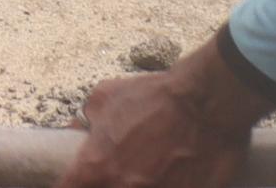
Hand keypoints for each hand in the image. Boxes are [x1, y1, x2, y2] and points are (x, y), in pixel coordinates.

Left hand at [59, 42, 267, 187]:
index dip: (69, 184)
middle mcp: (122, 187)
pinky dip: (167, 184)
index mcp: (98, 166)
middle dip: (106, 182)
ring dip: (136, 182)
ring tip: (149, 169)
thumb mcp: (107, 96)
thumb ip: (87, 118)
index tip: (78, 179)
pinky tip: (169, 175)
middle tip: (117, 171)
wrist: (206, 103)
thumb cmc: (155, 97)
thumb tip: (78, 130)